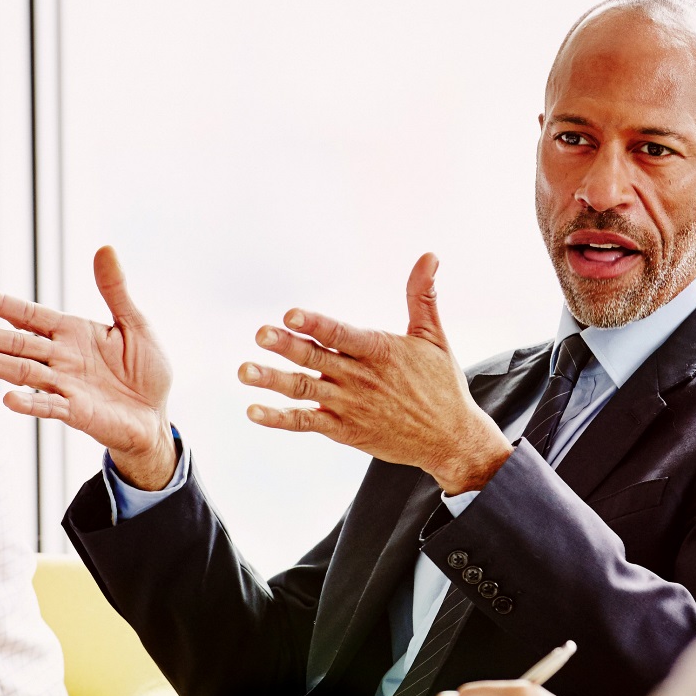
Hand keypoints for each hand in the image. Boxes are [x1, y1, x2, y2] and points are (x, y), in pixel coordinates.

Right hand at [0, 246, 178, 487]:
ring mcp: (65, 385)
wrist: (156, 415)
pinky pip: (49, 406)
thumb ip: (115, 290)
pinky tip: (7, 399)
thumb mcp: (135, 324)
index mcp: (70, 333)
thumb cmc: (145, 370)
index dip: (1, 305)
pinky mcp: (76, 412)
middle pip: (15, 344)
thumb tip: (105, 248)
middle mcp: (60, 358)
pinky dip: (30, 403)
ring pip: (22, 373)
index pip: (28, 315)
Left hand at [239, 253, 512, 494]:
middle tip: (261, 334)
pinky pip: (306, 422)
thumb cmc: (441, 385)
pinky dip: (280, 419)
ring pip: (304, 390)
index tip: (291, 314)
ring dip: (273, 381)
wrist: (451, 439)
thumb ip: (422, 296)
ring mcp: (350, 406)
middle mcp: (360, 378)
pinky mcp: (344, 430)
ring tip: (245, 372)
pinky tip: (255, 411)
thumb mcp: (434, 337)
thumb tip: (428, 256)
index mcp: (379, 352)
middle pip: (316, 359)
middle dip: (286, 346)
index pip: (341, 334)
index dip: (315, 324)